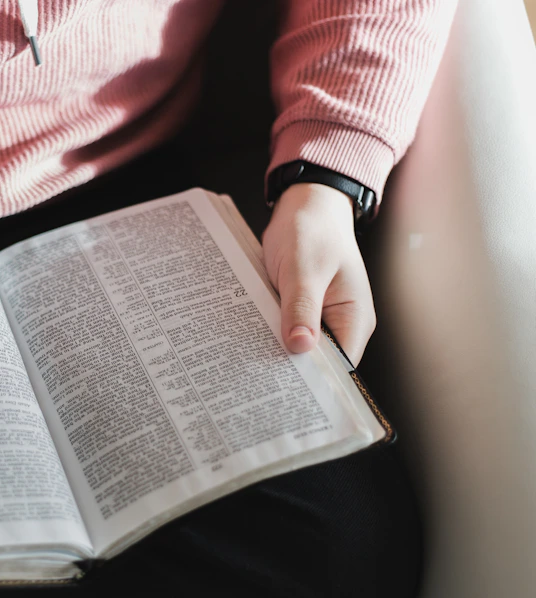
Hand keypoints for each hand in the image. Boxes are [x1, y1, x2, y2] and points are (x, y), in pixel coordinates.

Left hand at [261, 182, 375, 365]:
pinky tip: (249, 338)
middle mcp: (342, 323)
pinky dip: (270, 333)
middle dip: (290, 368)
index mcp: (355, 318)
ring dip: (276, 351)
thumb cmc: (312, 230)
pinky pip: (287, 330)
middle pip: (318, 362)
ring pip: (299, 348)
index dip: (314, 379)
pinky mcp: (302, 310)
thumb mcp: (303, 269)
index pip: (340, 366)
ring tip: (247, 363)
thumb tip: (300, 347)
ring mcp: (321, 318)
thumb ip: (302, 308)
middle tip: (255, 377)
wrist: (306, 204)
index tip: (282, 387)